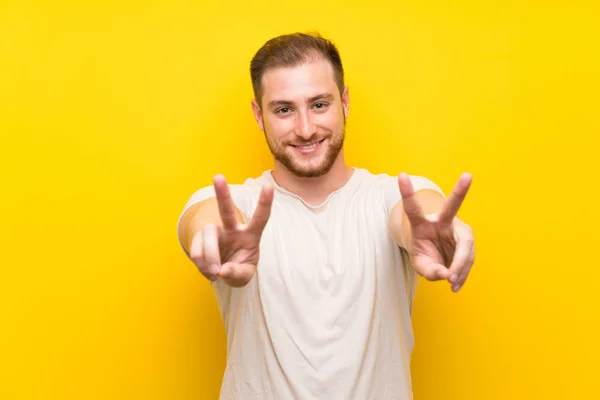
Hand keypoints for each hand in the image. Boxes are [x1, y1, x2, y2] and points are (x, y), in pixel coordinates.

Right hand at [189, 174, 273, 286]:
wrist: (222, 272)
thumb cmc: (239, 268)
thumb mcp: (244, 275)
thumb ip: (236, 273)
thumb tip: (221, 270)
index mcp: (251, 235)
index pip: (260, 218)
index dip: (264, 203)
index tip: (269, 186)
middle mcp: (232, 229)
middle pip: (227, 210)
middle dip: (223, 194)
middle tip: (218, 177)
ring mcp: (215, 232)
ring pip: (208, 235)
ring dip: (209, 256)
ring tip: (214, 272)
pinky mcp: (200, 239)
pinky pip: (196, 250)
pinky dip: (201, 264)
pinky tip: (208, 272)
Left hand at [398, 172, 474, 292]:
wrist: (434, 251)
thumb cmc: (422, 252)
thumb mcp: (419, 263)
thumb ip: (429, 270)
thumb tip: (446, 274)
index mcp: (420, 222)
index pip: (412, 208)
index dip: (406, 193)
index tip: (401, 175)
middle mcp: (441, 220)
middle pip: (452, 206)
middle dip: (460, 190)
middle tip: (468, 175)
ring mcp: (456, 228)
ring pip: (464, 246)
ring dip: (459, 267)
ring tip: (451, 283)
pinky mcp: (466, 240)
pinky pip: (468, 258)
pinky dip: (462, 273)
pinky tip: (455, 284)